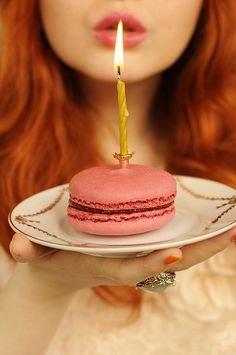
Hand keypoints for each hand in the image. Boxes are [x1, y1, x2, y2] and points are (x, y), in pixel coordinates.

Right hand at [9, 227, 235, 292]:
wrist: (57, 275)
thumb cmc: (49, 260)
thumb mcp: (36, 254)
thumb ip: (27, 251)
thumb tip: (17, 250)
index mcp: (103, 265)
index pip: (129, 269)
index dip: (150, 263)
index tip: (175, 253)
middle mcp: (125, 263)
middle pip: (167, 262)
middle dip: (199, 251)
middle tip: (232, 232)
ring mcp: (134, 258)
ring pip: (176, 254)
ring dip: (203, 243)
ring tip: (232, 224)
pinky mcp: (137, 250)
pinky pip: (169, 244)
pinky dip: (191, 236)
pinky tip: (209, 223)